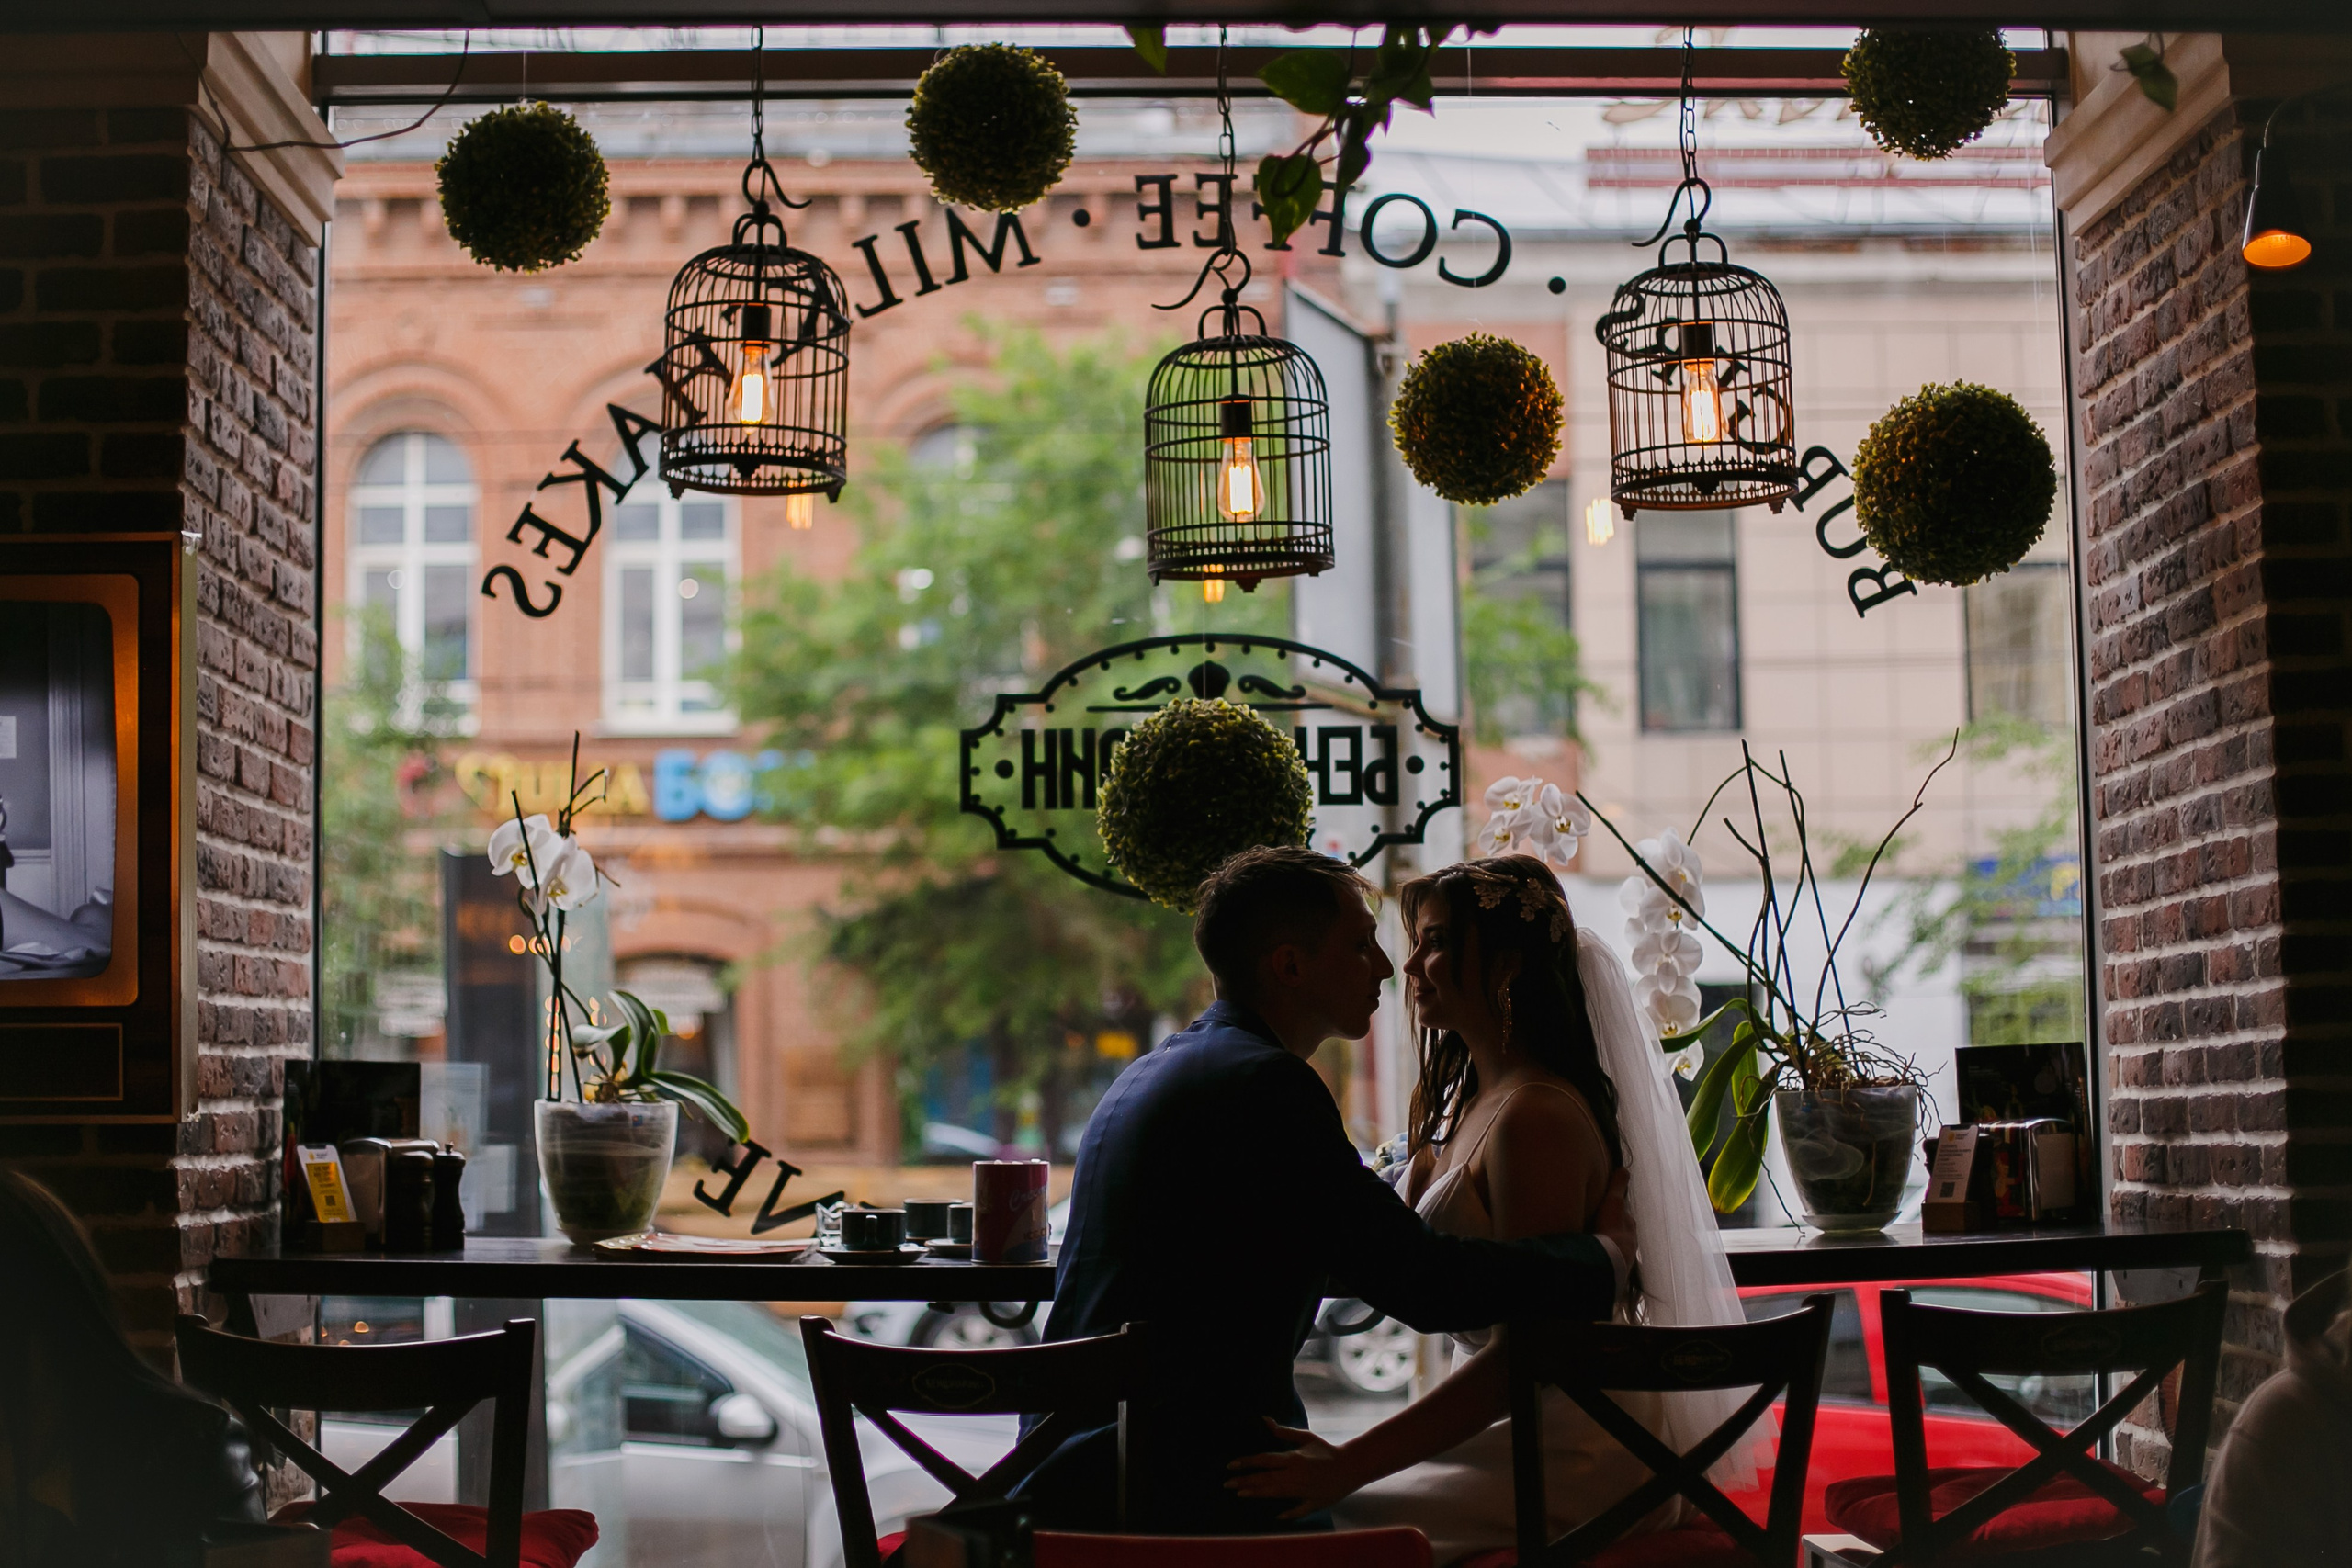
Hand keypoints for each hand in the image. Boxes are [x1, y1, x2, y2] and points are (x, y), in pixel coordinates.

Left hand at [1224, 1418, 1364, 1518]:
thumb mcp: (1306, 1437)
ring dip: (1258, 1493)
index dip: (1246, 1462)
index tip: (1230, 1465)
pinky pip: (1300, 1509)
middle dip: (1245, 1480)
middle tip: (1227, 1484)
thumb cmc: (1326, 1450)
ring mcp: (1305, 1490)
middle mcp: (1297, 1474)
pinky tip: (1276, 1516)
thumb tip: (1264, 1420)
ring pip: (1277, 1493)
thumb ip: (1283, 1432)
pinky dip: (1289, 1513)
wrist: (1351, 1465)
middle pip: (1267, 1478)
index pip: (1265, 1459)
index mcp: (1294, 1458)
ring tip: (1240, 1494)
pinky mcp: (1315, 1502)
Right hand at [1595, 1165, 1633, 1276]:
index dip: (1618, 1215)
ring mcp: (1623, 1258)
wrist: (1612, 1259)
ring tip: (1596, 1248)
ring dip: (1608, 1249)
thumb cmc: (1613, 1228)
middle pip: (1622, 1236)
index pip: (1625, 1218)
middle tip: (1601, 1230)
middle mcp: (1630, 1243)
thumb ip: (1618, 1185)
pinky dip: (1603, 1261)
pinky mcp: (1614, 1271)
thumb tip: (1624, 1168)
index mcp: (1629, 1226)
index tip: (1610, 1213)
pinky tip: (1595, 1262)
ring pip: (1617, 1250)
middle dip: (1614, 1233)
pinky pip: (1609, 1264)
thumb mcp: (1614, 1202)